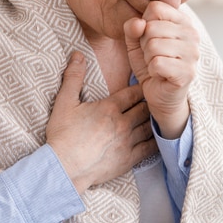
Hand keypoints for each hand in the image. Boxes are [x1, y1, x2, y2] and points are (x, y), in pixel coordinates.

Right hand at [46, 52, 157, 191]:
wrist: (63, 168)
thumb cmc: (62, 135)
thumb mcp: (64, 103)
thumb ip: (73, 77)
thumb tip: (77, 54)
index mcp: (109, 108)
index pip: (134, 93)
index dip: (142, 87)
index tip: (148, 83)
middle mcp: (122, 123)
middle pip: (145, 108)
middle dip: (151, 101)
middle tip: (158, 97)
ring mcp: (128, 142)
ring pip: (150, 126)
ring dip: (155, 119)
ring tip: (160, 114)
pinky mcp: (129, 159)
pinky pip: (150, 148)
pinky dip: (157, 141)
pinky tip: (160, 137)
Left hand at [123, 0, 198, 138]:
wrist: (161, 94)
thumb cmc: (151, 64)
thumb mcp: (136, 42)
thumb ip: (132, 28)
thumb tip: (138, 23)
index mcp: (182, 21)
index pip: (156, 8)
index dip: (144, 24)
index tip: (150, 38)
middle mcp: (192, 34)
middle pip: (152, 27)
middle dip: (144, 44)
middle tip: (152, 56)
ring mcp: (193, 53)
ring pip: (154, 45)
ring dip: (148, 58)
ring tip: (156, 64)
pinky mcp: (188, 72)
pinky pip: (157, 63)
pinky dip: (152, 71)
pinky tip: (159, 74)